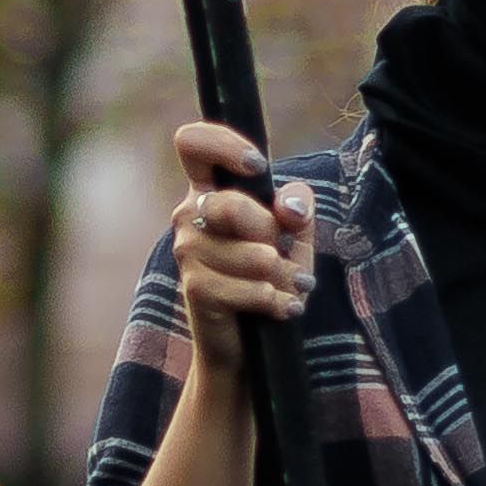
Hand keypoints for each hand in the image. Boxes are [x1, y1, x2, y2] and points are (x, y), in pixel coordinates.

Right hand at [165, 118, 312, 351]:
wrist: (247, 341)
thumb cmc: (269, 275)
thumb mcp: (295, 234)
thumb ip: (298, 206)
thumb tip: (288, 209)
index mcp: (210, 189)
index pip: (192, 144)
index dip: (223, 145)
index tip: (257, 167)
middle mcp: (190, 214)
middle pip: (230, 205)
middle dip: (270, 232)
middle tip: (283, 253)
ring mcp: (188, 251)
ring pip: (252, 253)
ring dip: (284, 274)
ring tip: (291, 286)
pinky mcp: (196, 288)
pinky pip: (251, 287)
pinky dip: (276, 300)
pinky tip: (282, 306)